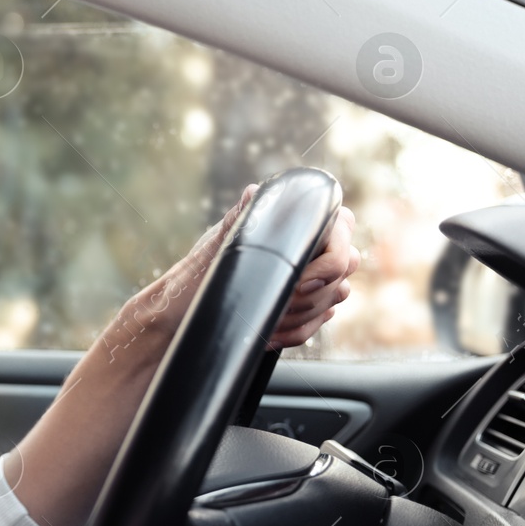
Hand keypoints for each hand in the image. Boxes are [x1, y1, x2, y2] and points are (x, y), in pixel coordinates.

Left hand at [117, 183, 359, 352]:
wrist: (179, 321)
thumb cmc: (194, 280)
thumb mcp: (216, 248)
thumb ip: (242, 218)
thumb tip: (256, 191)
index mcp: (290, 222)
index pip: (341, 229)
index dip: (329, 259)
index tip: (298, 281)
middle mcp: (305, 245)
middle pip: (344, 267)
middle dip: (311, 293)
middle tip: (277, 304)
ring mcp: (309, 276)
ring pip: (334, 297)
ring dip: (301, 315)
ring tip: (267, 320)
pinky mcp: (303, 306)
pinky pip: (320, 321)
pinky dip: (296, 332)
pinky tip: (270, 334)